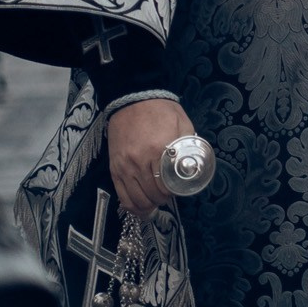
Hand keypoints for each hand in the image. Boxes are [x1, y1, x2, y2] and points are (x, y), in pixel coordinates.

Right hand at [105, 97, 194, 215]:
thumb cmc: (161, 110)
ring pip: (135, 199)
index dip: (174, 192)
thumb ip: (188, 145)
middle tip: (169, 196)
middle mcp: (139, 161)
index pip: (167, 185)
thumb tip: (193, 165)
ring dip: (148, 206)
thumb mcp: (182, 124)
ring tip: (156, 204)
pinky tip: (141, 208)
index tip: (179, 189)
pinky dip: (132, 205)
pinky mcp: (113, 168)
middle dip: (163, 200)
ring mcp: (124, 166)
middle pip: (151, 195)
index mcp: (159, 150)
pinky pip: (121, 195)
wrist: (133, 99)